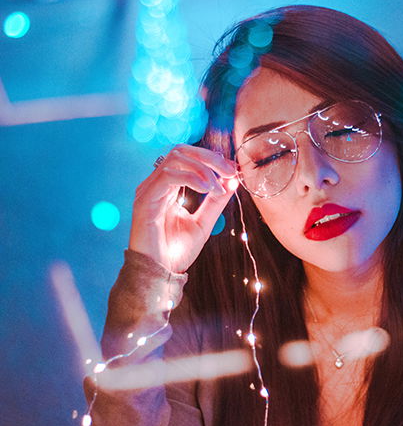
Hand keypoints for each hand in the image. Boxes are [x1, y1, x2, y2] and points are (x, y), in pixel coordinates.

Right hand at [128, 144, 238, 272]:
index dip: (211, 159)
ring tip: (219, 187)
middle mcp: (155, 184)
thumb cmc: (176, 252)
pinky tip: (208, 189)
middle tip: (230, 171)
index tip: (233, 169)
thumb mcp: (204, 223)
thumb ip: (216, 202)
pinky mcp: (145, 200)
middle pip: (181, 151)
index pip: (187, 157)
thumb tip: (232, 181)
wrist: (159, 274)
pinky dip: (192, 178)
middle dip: (209, 158)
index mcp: (167, 187)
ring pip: (176, 158)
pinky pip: (169, 176)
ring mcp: (148, 190)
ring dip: (204, 169)